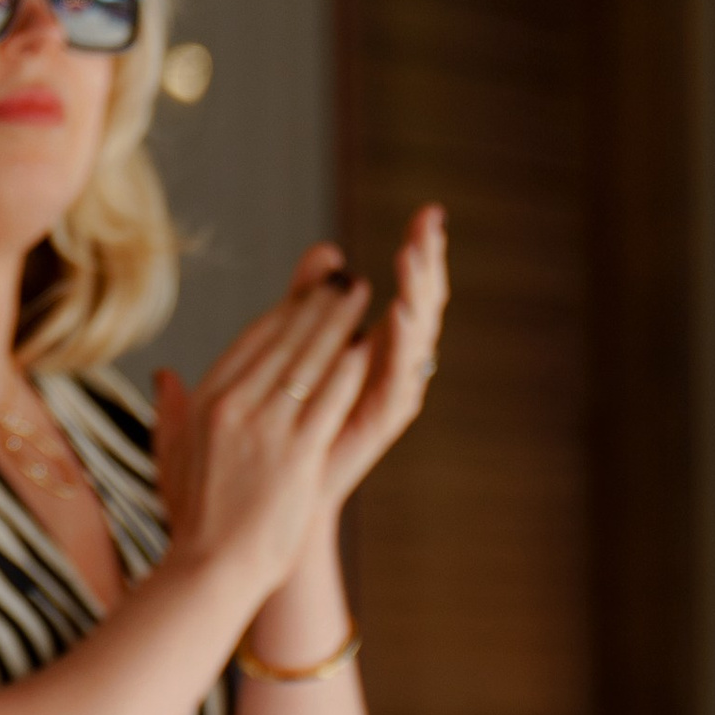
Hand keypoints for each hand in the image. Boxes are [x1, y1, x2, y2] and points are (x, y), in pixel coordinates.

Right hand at [152, 250, 374, 602]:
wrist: (211, 571)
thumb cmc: (194, 523)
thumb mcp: (170, 458)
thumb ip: (170, 412)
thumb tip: (165, 376)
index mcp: (205, 400)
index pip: (252, 340)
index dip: (286, 309)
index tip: (309, 290)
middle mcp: (234, 404)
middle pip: (283, 338)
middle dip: (317, 302)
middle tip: (345, 278)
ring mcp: (266, 428)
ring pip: (309, 359)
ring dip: (338, 322)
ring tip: (361, 296)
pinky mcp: (297, 454)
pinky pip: (329, 397)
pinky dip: (350, 367)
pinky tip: (368, 345)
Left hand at [317, 204, 448, 503]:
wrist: (279, 502)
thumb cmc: (287, 429)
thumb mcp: (298, 349)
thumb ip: (312, 300)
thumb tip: (327, 249)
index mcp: (379, 344)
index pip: (411, 288)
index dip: (423, 251)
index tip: (431, 211)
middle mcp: (393, 368)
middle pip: (424, 306)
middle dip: (430, 263)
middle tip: (435, 221)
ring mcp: (389, 396)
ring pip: (417, 338)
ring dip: (419, 295)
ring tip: (416, 255)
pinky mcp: (380, 424)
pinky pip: (398, 381)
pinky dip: (402, 348)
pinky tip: (401, 314)